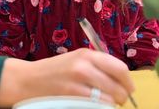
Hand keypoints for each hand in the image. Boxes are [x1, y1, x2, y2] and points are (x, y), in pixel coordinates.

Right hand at [0, 48, 134, 106]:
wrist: (28, 79)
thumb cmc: (56, 69)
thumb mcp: (78, 58)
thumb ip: (99, 65)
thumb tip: (121, 78)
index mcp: (89, 54)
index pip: (120, 68)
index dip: (129, 81)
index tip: (130, 88)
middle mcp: (85, 67)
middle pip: (117, 86)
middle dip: (123, 96)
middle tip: (121, 100)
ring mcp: (77, 83)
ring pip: (108, 99)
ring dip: (112, 104)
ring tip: (109, 103)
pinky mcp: (70, 97)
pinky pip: (95, 106)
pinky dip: (101, 108)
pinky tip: (97, 106)